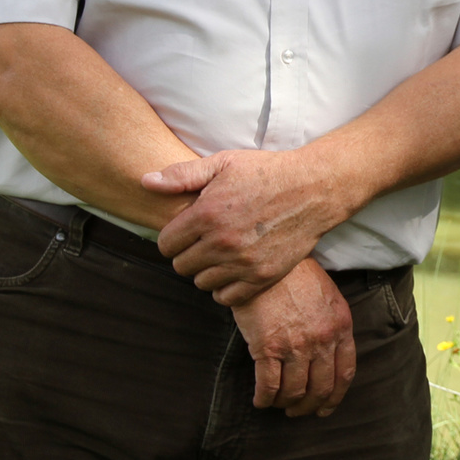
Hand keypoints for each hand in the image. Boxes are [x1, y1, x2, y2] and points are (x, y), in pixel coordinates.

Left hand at [149, 149, 351, 303]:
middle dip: (188, 254)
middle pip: (181, 266)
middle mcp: (222, 241)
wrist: (314, 189)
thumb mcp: (224, 163)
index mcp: (206, 214)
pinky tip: (233, 269)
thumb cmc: (268, 172)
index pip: (165, 244)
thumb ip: (182, 175)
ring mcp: (243, 262)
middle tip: (205, 241)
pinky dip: (225, 287)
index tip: (187, 231)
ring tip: (220, 254)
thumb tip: (145, 181)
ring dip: (206, 271)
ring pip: (202, 283)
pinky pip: (227, 297)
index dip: (173, 237)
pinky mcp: (263, 276)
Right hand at [231, 258, 355, 416]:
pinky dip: (265, 398)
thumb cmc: (296, 278)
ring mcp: (295, 345)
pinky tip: (260, 400)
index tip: (325, 407)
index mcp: (341, 327)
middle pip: (321, 388)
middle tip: (297, 411)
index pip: (345, 373)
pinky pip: (269, 385)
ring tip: (277, 404)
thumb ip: (333, 326)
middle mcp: (322, 340)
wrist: (268, 262)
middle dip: (309, 406)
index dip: (335, 397)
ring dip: (285, 404)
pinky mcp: (268, 347)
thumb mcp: (328, 298)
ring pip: (294, 391)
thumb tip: (329, 356)